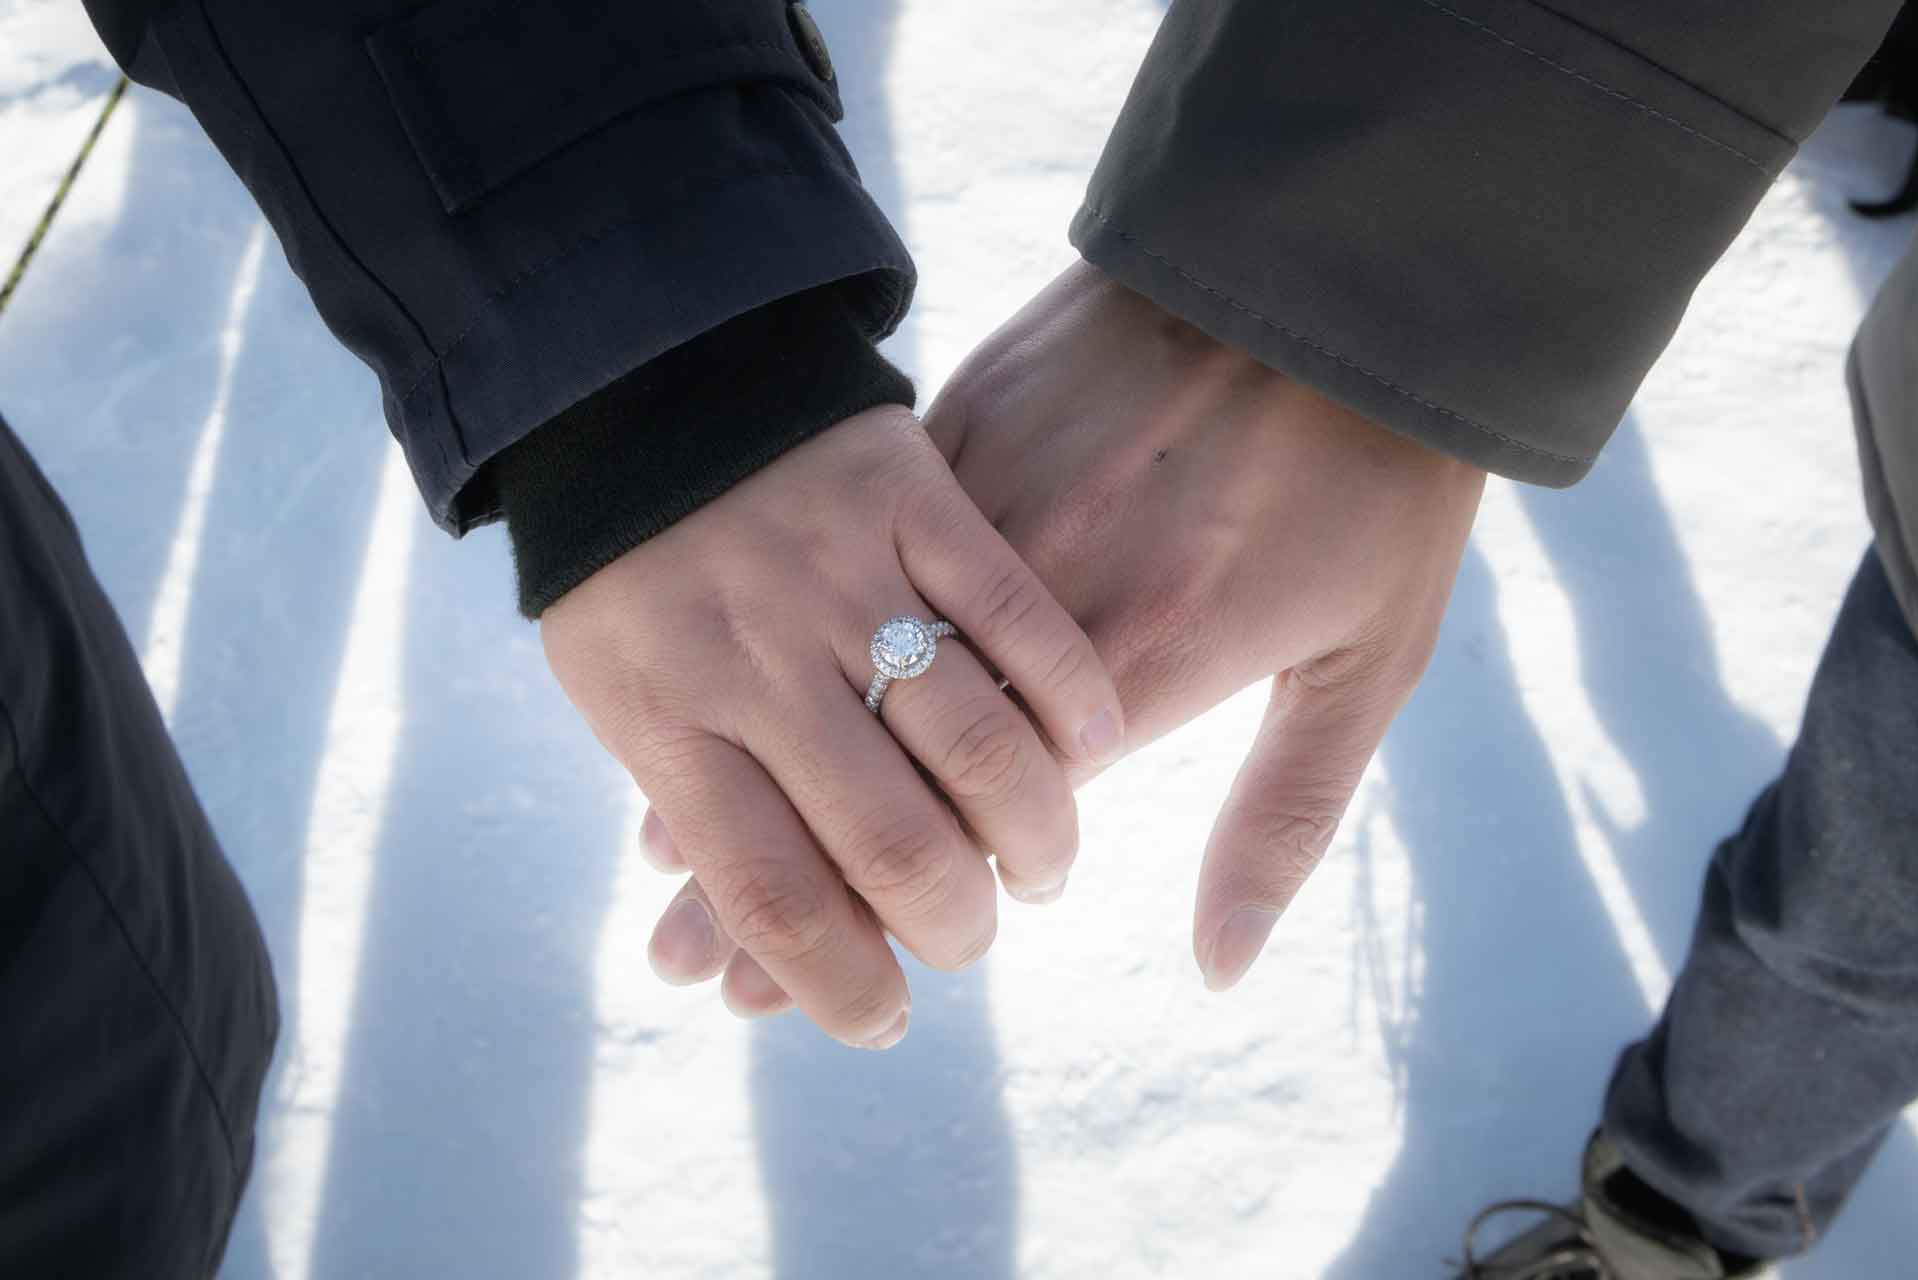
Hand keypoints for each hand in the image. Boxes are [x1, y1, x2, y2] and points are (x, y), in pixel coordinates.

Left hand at [543, 405, 1122, 1046]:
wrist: (643, 376)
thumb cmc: (629, 567)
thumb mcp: (616, 689)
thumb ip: (687, 804)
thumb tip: (710, 958)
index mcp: (670, 718)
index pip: (771, 895)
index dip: (840, 986)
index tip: (885, 1021)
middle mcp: (758, 659)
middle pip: (892, 843)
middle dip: (955, 928)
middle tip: (973, 936)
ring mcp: (843, 576)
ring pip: (980, 744)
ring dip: (1036, 836)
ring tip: (1042, 867)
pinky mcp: (912, 497)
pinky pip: (1022, 617)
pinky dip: (1074, 698)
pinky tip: (1092, 747)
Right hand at [644, 262, 1481, 1000]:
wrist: (1320, 266)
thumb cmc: (1370, 479)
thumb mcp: (1365, 663)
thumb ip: (1283, 820)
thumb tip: (1217, 968)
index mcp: (1141, 664)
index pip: (975, 834)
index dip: (871, 925)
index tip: (789, 997)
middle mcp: (1038, 600)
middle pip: (884, 777)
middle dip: (780, 895)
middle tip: (705, 973)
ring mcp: (983, 510)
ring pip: (845, 677)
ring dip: (751, 789)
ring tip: (665, 888)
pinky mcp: (950, 437)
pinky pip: (848, 566)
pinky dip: (784, 652)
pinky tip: (719, 711)